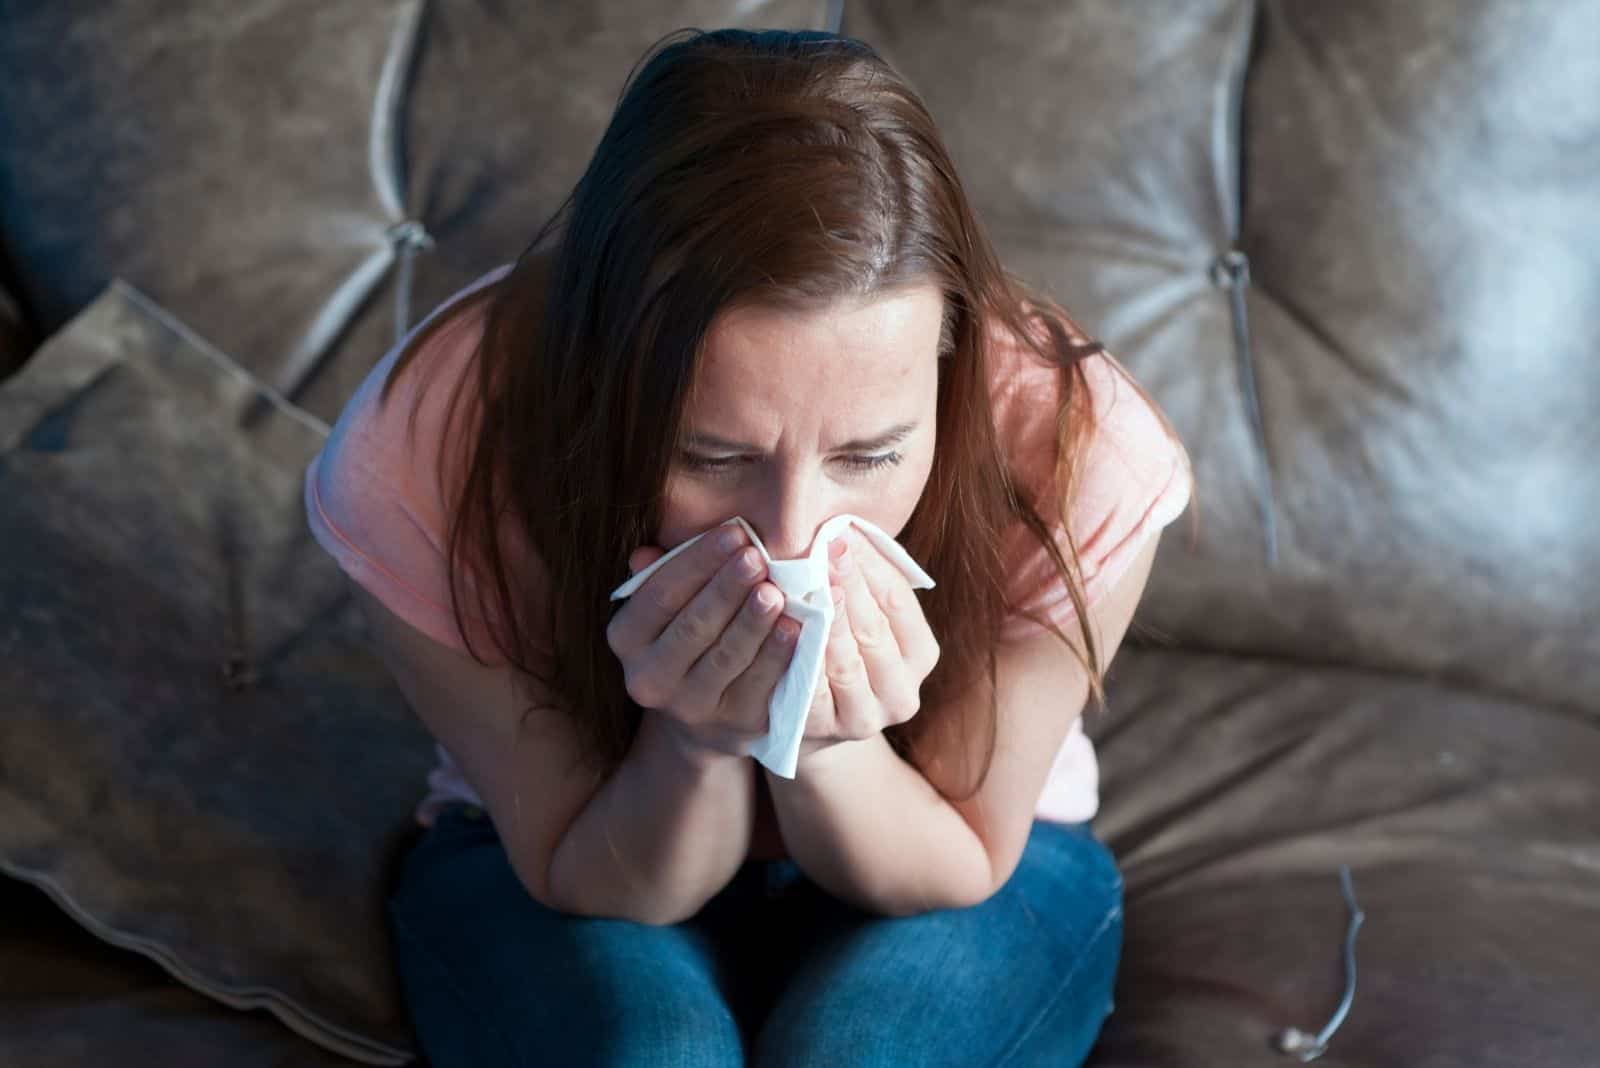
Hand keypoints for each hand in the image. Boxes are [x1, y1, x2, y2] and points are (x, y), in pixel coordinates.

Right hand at [606, 525, 801, 760]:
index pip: (660, 594)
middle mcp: (648, 678)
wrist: (707, 714)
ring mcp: (690, 707)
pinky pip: (758, 685)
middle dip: (727, 588)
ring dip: (752, 621)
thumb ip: (662, 575)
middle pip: (693, 626)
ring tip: (776, 590)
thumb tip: (647, 551)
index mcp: (626, 639)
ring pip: (725, 657)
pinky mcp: (733, 724)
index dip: (698, 561)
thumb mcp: (668, 606)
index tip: (735, 532)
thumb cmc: (689, 634)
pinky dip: (777, 655)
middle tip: (757, 557)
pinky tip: (795, 627)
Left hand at [798, 526, 939, 760]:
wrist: (808, 723)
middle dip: (849, 585)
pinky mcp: (827, 732)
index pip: (898, 601)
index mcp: (921, 655)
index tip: (843, 534)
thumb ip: (864, 581)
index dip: (871, 566)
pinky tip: (784, 629)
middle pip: (873, 629)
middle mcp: (903, 692)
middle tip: (823, 549)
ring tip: (803, 585)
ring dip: (824, 621)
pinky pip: (811, 692)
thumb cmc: (838, 649)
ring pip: (845, 661)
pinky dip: (798, 659)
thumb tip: (847, 526)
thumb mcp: (862, 617)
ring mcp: (867, 717)